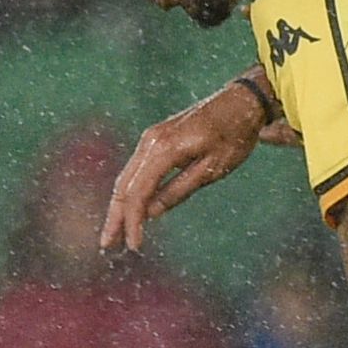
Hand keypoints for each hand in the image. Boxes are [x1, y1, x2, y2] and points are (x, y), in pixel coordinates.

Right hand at [101, 78, 269, 252]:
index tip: (134, 246)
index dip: (133, 221)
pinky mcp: (156, 138)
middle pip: (125, 184)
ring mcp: (152, 137)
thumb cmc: (233, 136)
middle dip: (116, 216)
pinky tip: (130, 208)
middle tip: (106, 245)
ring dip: (119, 205)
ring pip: (127, 176)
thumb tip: (151, 213)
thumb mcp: (212, 168)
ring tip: (113, 233)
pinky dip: (130, 190)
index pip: (139, 192)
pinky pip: (137, 168)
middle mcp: (151, 140)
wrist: (242, 101)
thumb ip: (179, 190)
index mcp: (165, 148)